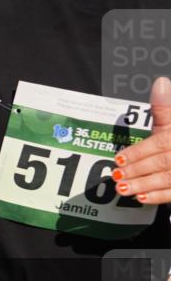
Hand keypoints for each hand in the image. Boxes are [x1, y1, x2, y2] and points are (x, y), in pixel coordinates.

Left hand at [113, 77, 170, 203]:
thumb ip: (164, 107)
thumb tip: (160, 81)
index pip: (161, 143)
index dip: (140, 152)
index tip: (118, 158)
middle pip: (164, 161)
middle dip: (138, 169)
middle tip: (115, 175)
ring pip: (169, 178)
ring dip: (144, 185)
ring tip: (122, 188)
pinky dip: (158, 196)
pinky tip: (141, 198)